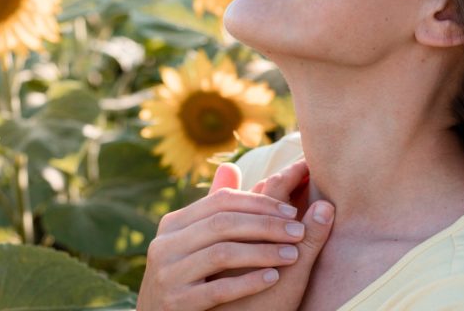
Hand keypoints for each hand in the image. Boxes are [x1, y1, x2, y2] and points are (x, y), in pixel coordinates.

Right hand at [137, 164, 315, 309]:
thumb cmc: (189, 276)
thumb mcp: (197, 240)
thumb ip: (213, 208)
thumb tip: (230, 166)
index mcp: (173, 223)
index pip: (222, 200)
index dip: (260, 203)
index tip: (292, 211)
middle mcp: (164, 245)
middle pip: (223, 223)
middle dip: (267, 225)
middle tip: (299, 231)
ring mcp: (167, 274)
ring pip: (222, 253)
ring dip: (264, 252)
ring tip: (294, 254)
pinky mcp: (175, 303)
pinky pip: (218, 289)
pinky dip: (249, 282)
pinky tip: (273, 278)